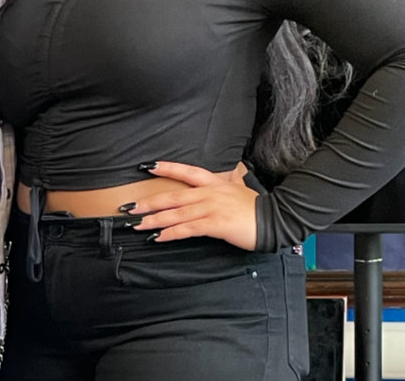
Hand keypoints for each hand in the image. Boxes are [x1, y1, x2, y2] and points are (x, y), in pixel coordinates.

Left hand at [125, 161, 258, 250]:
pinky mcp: (215, 224)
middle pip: (173, 195)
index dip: (166, 168)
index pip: (186, 171)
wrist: (275, 219)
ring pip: (176, 213)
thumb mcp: (240, 188)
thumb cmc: (256, 208)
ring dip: (154, 220)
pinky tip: (158, 237)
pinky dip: (171, 233)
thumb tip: (232, 172)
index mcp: (214, 182)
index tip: (147, 166)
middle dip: (149, 202)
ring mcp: (211, 207)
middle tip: (129, 207)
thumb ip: (231, 180)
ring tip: (137, 224)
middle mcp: (209, 193)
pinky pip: (187, 229)